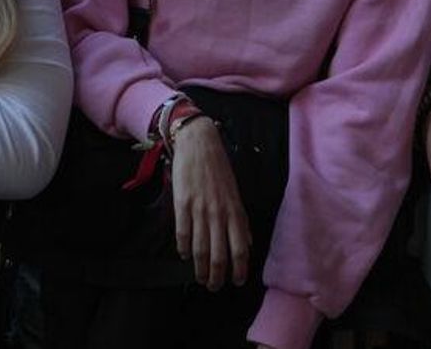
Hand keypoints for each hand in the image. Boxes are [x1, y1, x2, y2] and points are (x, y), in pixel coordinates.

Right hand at [170, 117, 250, 291]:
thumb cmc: (218, 169)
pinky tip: (183, 256)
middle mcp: (219, 213)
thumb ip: (240, 220)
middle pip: (219, 254)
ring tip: (201, 278)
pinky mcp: (182, 204)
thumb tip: (247, 243)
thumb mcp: (235, 194)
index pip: (240, 248)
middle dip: (217, 275)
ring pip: (200, 248)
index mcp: (234, 211)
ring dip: (201, 268)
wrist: (199, 144)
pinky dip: (183, 248)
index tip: (236, 282)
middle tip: (214, 287)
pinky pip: (183, 232)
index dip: (239, 269)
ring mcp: (200, 209)